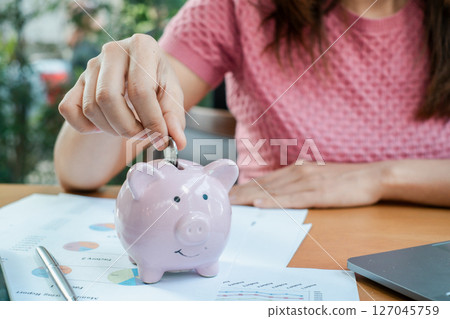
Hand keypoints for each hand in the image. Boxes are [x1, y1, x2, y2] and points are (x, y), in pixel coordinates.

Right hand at [58, 34, 185, 149]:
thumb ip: (174, 118)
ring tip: (131, 128)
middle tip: (143, 135)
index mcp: (141, 45)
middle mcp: (112, 51)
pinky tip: (108, 124)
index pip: (140, 90)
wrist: (138, 76)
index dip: (151, 121)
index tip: (162, 140)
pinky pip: (70, 110)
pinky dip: (87, 127)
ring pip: (91, 109)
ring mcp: (91, 65)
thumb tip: (177, 142)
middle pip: (108, 98)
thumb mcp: (172, 96)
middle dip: (128, 127)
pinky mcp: (76, 82)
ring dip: (113, 129)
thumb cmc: (158, 85)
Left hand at [230, 162, 387, 208]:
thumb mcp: (318, 176)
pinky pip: (291, 198)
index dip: (244, 188)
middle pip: (263, 185)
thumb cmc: (346, 179)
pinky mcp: (318, 193)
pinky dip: (273, 201)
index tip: (228, 194)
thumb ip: (299, 180)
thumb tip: (281, 188)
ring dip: (249, 197)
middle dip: (240, 193)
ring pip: (272, 191)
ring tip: (231, 203)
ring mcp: (307, 182)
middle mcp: (297, 173)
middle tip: (220, 199)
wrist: (372, 176)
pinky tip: (260, 203)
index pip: (264, 181)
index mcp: (297, 170)